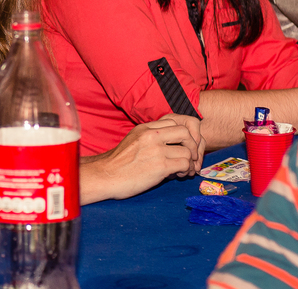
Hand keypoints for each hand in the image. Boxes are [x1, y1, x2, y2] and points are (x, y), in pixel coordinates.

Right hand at [88, 115, 204, 199]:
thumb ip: (149, 138)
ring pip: (188, 150)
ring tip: (183, 170)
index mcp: (144, 128)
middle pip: (185, 132)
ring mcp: (156, 150)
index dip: (182, 134)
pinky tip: (178, 175)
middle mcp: (151, 135)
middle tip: (190, 157)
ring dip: (190, 162)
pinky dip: (186, 171)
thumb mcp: (133, 141)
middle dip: (192, 145)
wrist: (104, 176)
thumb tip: (169, 144)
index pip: (173, 121)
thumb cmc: (118, 163)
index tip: (182, 145)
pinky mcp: (160, 166)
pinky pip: (185, 164)